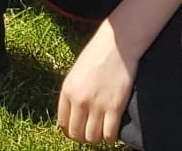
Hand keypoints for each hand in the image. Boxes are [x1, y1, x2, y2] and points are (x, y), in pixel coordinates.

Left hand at [57, 23, 137, 143]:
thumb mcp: (77, 72)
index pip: (63, 124)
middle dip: (83, 136)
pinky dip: (111, 137)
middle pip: (77, 134)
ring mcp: (97, 104)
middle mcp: (79, 100)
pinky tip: (113, 129)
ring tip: (102, 129)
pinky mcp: (115, 107)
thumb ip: (73, 93)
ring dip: (98, 137)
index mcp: (67, 90)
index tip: (79, 130)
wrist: (118, 43)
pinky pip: (109, 134)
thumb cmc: (99, 54)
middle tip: (91, 131)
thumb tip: (73, 115)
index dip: (71, 131)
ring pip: (93, 137)